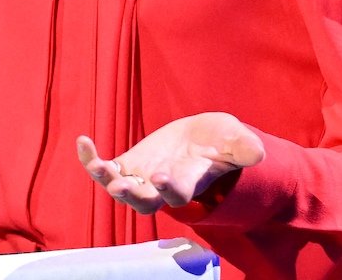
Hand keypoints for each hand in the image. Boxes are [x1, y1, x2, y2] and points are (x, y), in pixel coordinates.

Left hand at [77, 112, 264, 213]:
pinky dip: (91, 159)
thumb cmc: (223, 141)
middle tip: (123, 185)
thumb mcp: (237, 139)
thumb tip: (258, 152)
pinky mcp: (127, 164)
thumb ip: (244, 147)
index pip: (177, 196)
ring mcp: (142, 178)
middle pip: (144, 202)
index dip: (169, 190)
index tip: (161, 176)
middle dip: (133, 194)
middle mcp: (162, 187)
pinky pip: (104, 167)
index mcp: (189, 183)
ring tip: (98, 166)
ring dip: (108, 180)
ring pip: (121, 190)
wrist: (202, 139)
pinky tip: (82, 141)